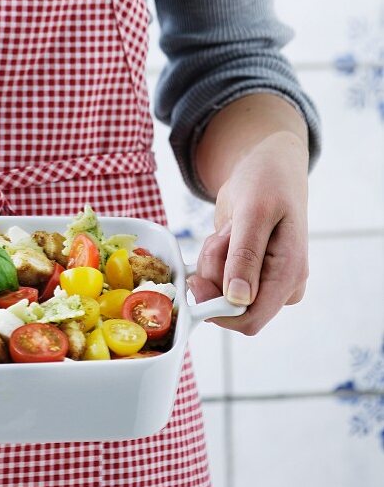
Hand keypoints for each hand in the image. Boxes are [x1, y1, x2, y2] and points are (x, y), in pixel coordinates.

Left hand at [187, 130, 308, 335]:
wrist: (269, 167)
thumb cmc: (266, 181)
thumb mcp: (254, 211)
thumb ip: (246, 255)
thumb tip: (238, 299)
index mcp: (289, 274)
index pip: (250, 319)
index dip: (217, 308)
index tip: (197, 279)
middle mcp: (281, 285)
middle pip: (229, 304)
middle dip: (213, 272)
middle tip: (223, 235)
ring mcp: (265, 280)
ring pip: (220, 290)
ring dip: (212, 259)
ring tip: (229, 228)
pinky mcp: (249, 272)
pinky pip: (218, 277)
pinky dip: (213, 255)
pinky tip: (227, 233)